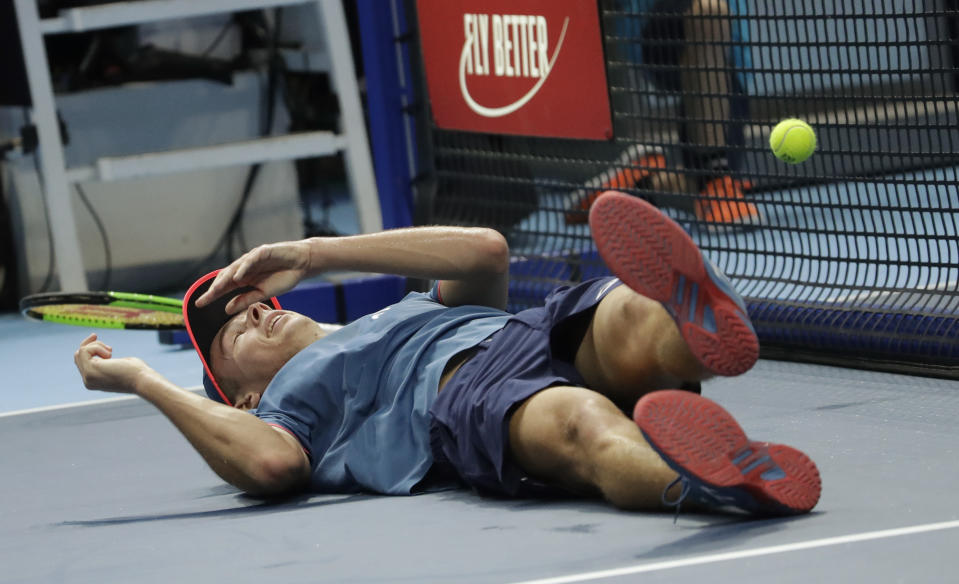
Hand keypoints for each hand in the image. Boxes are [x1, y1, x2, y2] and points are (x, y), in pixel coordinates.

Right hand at [74, 334, 149, 393]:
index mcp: (94, 381)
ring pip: (81, 352)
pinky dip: (97, 347)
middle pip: (78, 356)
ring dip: (96, 346)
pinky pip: (85, 351)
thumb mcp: (119, 365)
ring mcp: (88, 377)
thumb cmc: (136, 372)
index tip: (97, 338)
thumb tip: (106, 356)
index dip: (89, 349)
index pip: (82, 362)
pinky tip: (110, 354)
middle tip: (100, 340)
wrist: (142, 380)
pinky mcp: (90, 370)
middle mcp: (88, 381)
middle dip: (89, 344)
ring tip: (111, 351)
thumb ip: (108, 362)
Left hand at [195, 240, 313, 313]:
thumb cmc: (284, 277)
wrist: (302, 264)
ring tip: (215, 290)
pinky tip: (237, 277)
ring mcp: (253, 259)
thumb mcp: (262, 293)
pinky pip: (250, 260)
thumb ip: (245, 300)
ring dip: (224, 279)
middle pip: (225, 278)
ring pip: (234, 268)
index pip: (225, 287)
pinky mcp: (263, 252)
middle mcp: (245, 268)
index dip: (212, 295)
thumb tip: (226, 309)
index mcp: (244, 278)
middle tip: (203, 300)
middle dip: (213, 289)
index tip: (200, 304)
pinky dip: (243, 268)